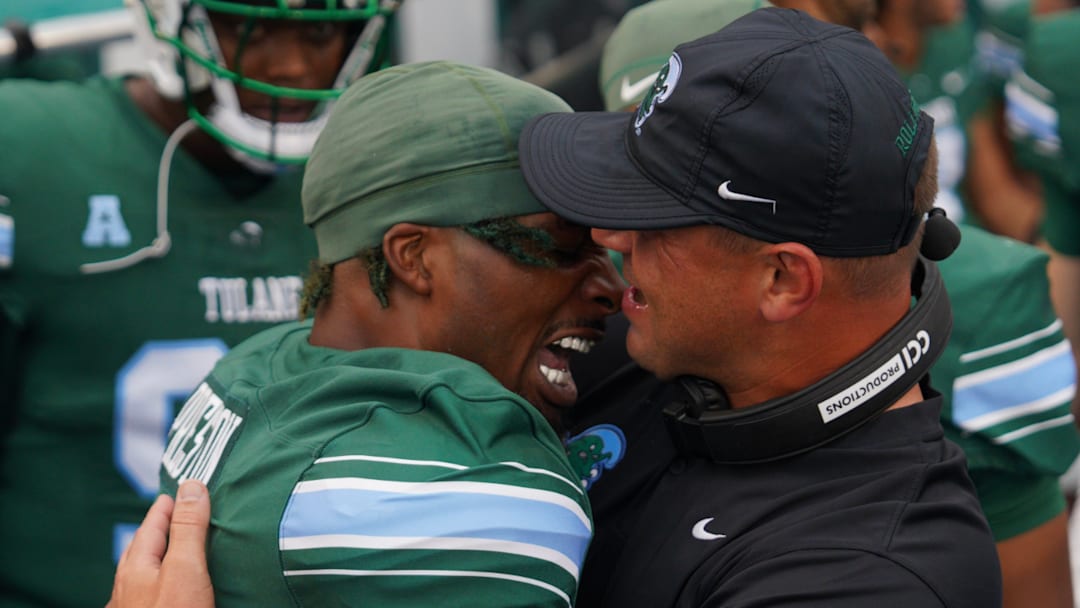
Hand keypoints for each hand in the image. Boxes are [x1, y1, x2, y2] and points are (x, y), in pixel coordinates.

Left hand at [106, 480, 214, 607]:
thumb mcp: (185, 568)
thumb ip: (188, 528)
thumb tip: (190, 485)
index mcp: (135, 567)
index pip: (150, 526)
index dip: (166, 506)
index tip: (177, 490)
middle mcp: (126, 587)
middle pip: (141, 548)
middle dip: (157, 528)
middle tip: (173, 512)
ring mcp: (129, 606)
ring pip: (140, 573)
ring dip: (154, 556)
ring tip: (166, 549)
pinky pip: (143, 593)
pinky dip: (153, 580)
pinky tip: (158, 588)